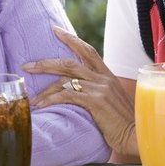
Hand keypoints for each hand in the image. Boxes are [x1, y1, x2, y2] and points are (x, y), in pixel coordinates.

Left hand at [22, 26, 138, 156]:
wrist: (137, 136)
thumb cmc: (123, 123)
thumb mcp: (112, 101)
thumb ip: (98, 91)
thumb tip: (77, 90)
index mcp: (107, 76)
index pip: (87, 50)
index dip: (70, 38)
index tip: (55, 29)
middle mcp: (103, 78)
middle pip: (69, 62)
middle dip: (45, 64)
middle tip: (27, 66)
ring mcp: (100, 89)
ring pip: (65, 80)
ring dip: (45, 90)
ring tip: (33, 99)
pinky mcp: (95, 101)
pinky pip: (67, 95)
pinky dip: (52, 100)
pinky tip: (42, 106)